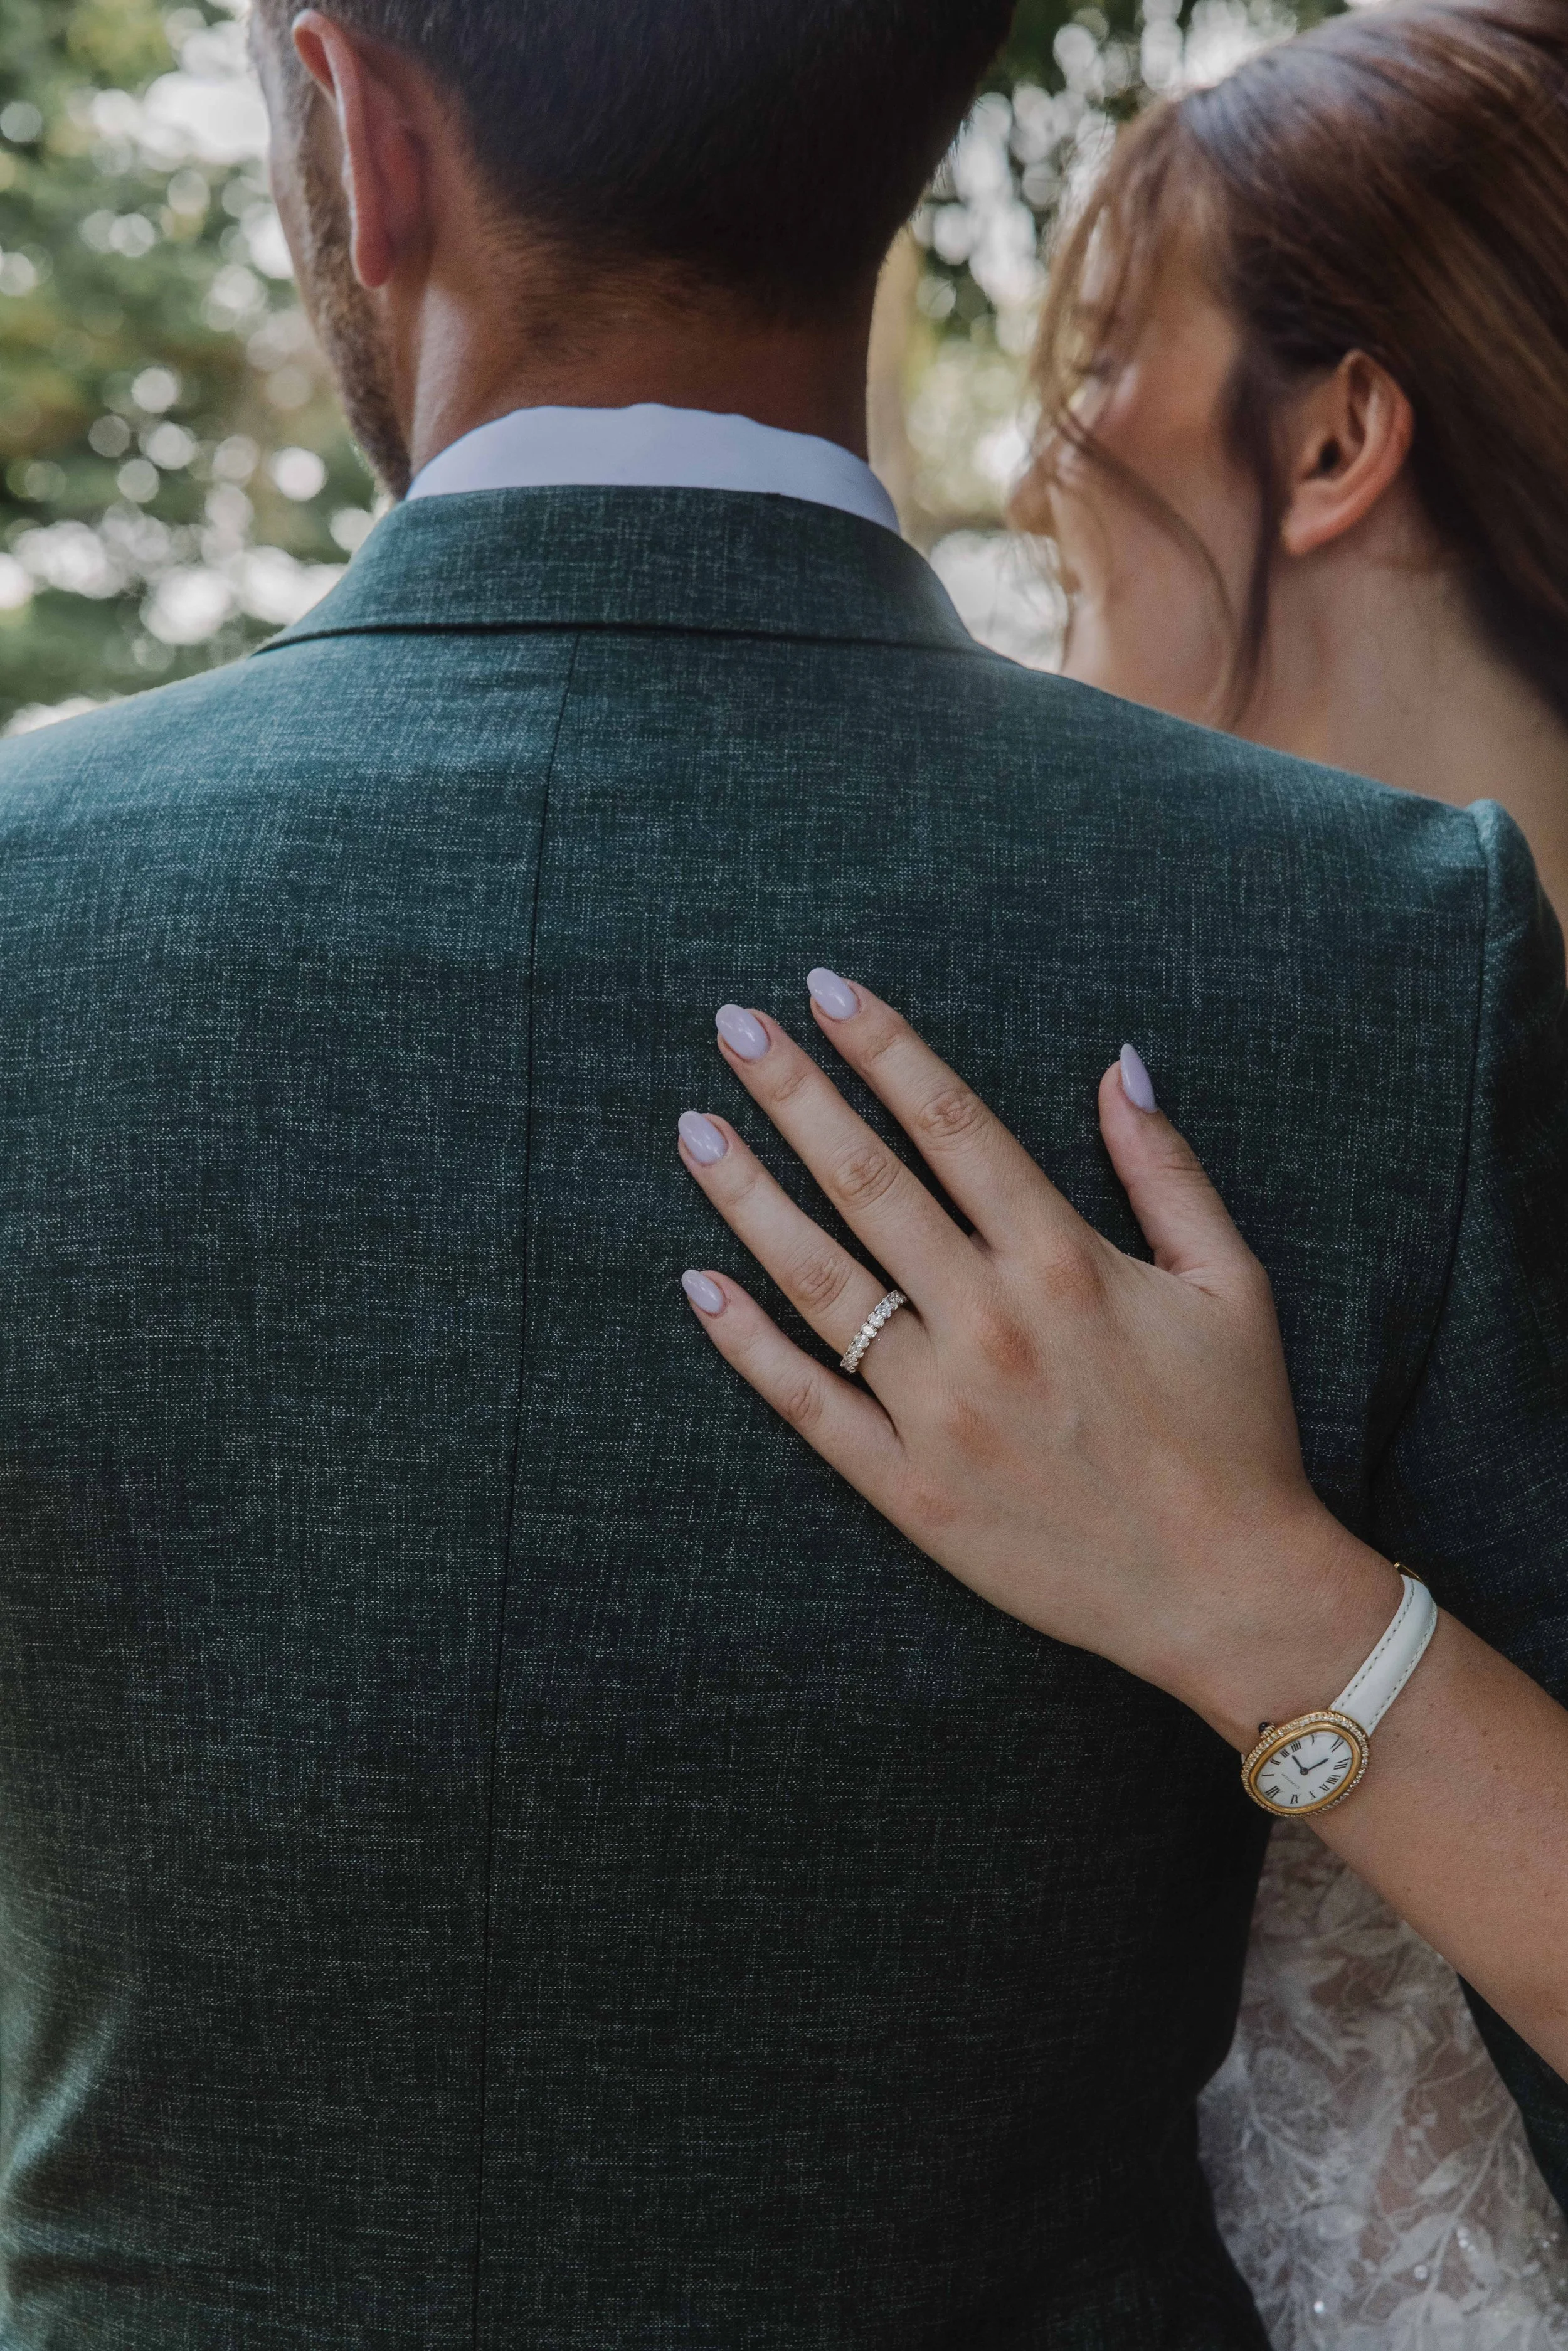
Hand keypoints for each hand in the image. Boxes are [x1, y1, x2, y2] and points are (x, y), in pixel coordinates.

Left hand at [676, 977, 1399, 1748]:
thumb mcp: (1231, 1283)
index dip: (883, 1046)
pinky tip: (699, 1284)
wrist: (1227, 1593)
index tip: (823, 990)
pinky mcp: (908, 1486)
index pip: (950, 1122)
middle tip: (732, 1024)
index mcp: (1064, 1260)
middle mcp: (990, 1322)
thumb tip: (1118, 1062)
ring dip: (749, 1197)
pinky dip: (748, 1345)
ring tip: (693, 1128)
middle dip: (793, 1093)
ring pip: (821, 1280)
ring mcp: (939, 1408)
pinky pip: (808, 1404)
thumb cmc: (1235, 1431)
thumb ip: (1166, 1169)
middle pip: (867, 1180)